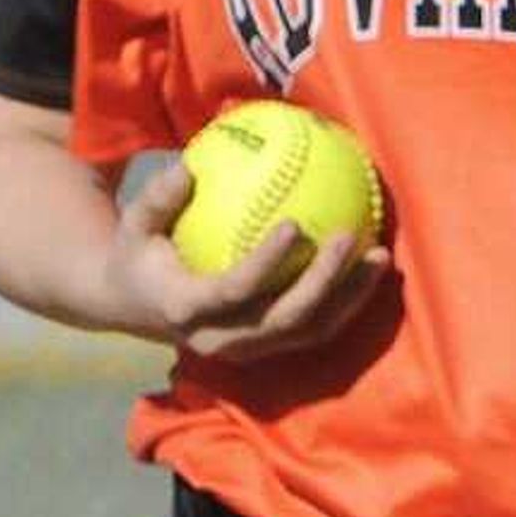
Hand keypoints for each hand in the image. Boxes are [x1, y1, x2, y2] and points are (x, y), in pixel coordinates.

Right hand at [105, 164, 385, 362]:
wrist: (136, 306)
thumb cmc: (141, 253)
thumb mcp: (135, 225)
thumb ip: (157, 198)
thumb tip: (187, 166)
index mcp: (185, 310)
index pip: (233, 291)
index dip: (267, 263)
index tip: (295, 225)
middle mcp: (219, 339)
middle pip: (282, 319)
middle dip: (322, 282)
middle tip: (348, 236)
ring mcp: (249, 350)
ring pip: (310, 330)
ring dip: (350, 296)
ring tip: (380, 255)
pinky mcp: (270, 348)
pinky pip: (318, 328)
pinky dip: (349, 301)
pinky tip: (374, 266)